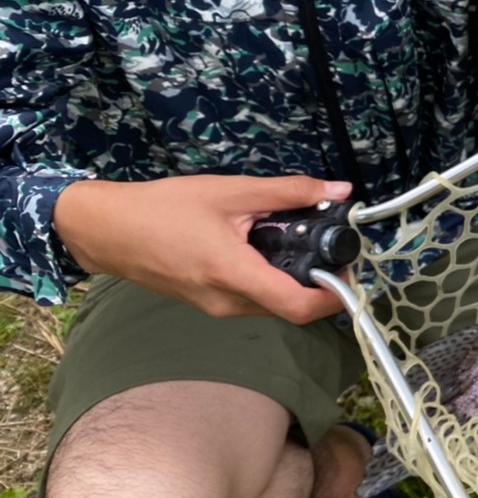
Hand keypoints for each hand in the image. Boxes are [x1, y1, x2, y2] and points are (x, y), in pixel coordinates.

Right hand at [53, 174, 352, 323]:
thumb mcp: (232, 191)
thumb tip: (339, 189)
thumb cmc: (164, 208)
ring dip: (293, 280)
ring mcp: (216, 308)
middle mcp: (228, 302)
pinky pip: (252, 298)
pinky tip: (266, 247)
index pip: (298, 307)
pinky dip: (269, 279)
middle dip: (318, 282)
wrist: (107, 229)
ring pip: (272, 303)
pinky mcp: (208, 304)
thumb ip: (288, 192)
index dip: (334, 295)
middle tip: (330, 245)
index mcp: (234, 275)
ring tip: (298, 239)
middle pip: (290, 306)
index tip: (350, 270)